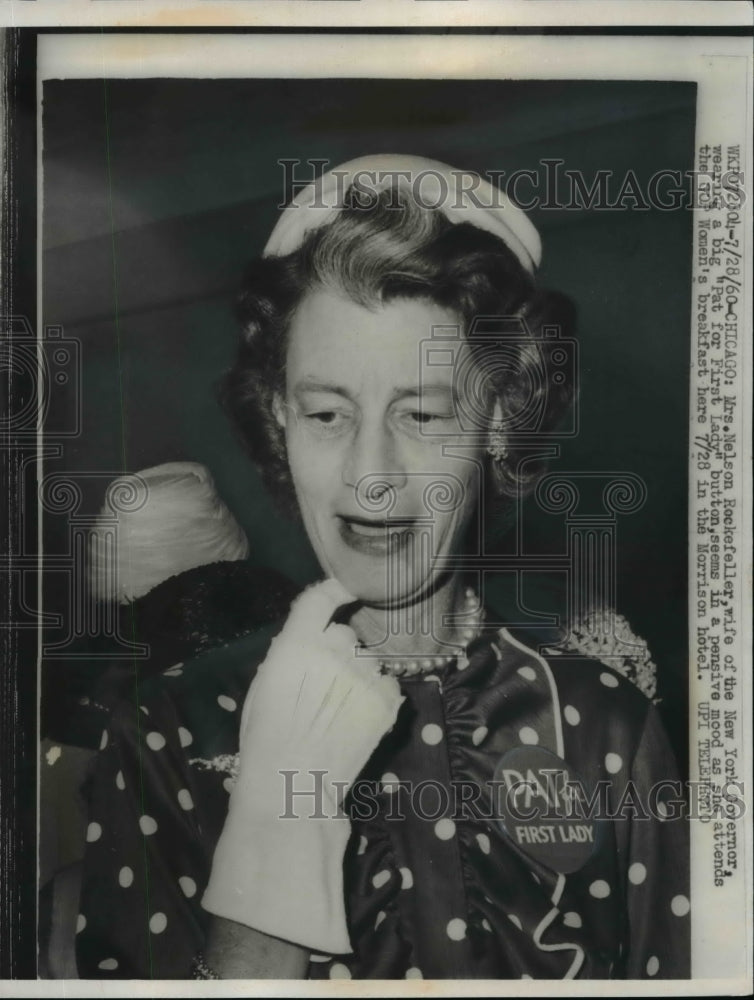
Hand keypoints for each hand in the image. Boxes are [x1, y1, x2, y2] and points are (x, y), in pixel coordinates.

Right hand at [202, 579, 403, 953]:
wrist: (294, 788)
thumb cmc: (265, 743)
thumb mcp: (263, 688)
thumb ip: (289, 656)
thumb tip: (307, 639)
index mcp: (297, 644)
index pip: (319, 600)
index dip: (333, 590)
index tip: (344, 589)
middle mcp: (335, 650)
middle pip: (344, 634)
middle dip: (338, 651)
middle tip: (326, 685)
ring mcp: (365, 675)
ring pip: (368, 660)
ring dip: (358, 675)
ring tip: (340, 711)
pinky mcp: (387, 700)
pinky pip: (386, 684)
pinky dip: (376, 696)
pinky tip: (357, 720)